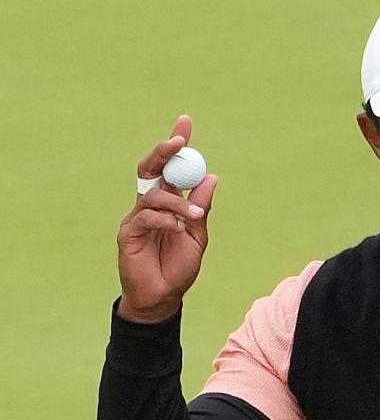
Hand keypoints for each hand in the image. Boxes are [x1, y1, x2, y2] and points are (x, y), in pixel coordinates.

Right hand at [117, 115, 217, 321]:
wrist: (163, 297)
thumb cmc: (178, 268)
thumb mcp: (197, 236)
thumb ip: (201, 208)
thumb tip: (211, 177)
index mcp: (167, 203)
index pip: (170, 168)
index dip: (176, 146)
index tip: (185, 122)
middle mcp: (149, 205)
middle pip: (151, 169)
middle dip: (164, 151)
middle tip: (179, 141)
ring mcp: (137, 217)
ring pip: (153, 194)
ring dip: (177, 201)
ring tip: (193, 216)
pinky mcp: (128, 232)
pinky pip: (146, 216)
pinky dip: (165, 219)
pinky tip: (177, 228)